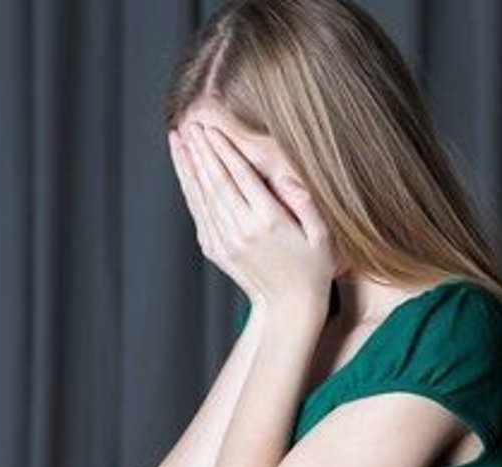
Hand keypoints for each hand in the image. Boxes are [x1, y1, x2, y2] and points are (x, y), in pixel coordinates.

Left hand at [168, 121, 336, 312]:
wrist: (288, 307)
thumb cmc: (313, 268)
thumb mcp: (323, 235)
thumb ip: (306, 203)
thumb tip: (289, 177)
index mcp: (269, 221)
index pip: (241, 177)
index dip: (224, 150)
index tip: (213, 128)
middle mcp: (242, 230)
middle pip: (216, 182)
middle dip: (202, 150)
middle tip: (191, 124)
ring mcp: (225, 241)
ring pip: (202, 196)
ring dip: (188, 166)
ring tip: (178, 139)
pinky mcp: (215, 249)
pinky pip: (199, 213)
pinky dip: (190, 190)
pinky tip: (185, 171)